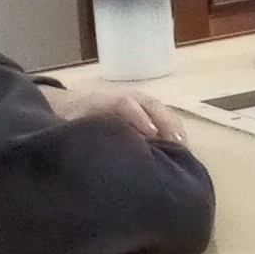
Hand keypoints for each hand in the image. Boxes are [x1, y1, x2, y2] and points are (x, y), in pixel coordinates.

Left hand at [44, 79, 186, 142]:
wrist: (74, 106)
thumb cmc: (75, 120)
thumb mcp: (71, 127)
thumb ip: (84, 136)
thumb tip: (98, 154)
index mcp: (105, 101)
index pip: (125, 104)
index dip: (139, 117)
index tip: (150, 135)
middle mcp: (127, 98)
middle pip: (150, 105)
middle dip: (165, 123)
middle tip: (176, 143)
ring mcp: (140, 103)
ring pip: (161, 110)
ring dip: (173, 128)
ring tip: (183, 148)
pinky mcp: (147, 111)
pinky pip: (164, 117)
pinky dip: (174, 130)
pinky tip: (180, 147)